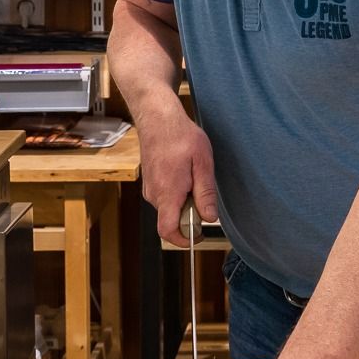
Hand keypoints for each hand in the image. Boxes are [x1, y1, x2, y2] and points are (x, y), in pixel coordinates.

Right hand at [137, 109, 218, 246]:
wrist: (157, 117)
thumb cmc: (180, 136)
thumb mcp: (202, 164)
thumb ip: (205, 193)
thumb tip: (210, 218)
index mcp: (168, 192)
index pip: (168, 230)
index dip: (183, 240)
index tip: (197, 237)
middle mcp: (154, 194)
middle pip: (172, 220)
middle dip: (189, 214)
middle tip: (201, 190)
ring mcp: (149, 188)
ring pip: (169, 207)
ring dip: (184, 200)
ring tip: (192, 175)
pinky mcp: (149, 182)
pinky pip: (164, 197)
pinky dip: (176, 192)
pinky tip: (183, 172)